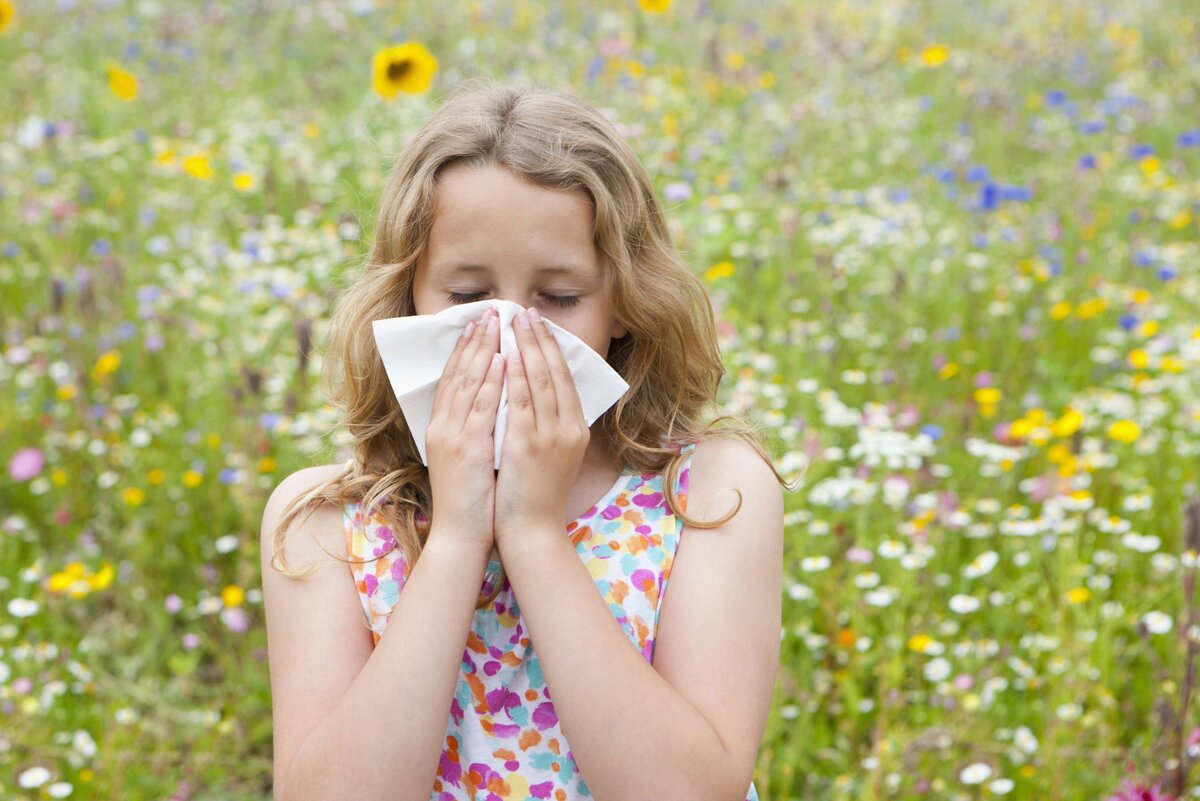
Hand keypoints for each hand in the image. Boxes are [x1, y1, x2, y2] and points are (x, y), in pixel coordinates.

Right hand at [424, 307, 503, 550]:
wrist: (459, 536)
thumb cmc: (471, 501)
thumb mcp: (469, 458)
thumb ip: (475, 431)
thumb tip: (494, 406)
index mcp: (441, 428)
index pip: (453, 379)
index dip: (465, 349)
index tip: (478, 324)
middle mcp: (442, 426)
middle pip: (458, 373)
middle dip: (474, 340)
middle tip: (489, 311)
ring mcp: (453, 436)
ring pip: (467, 382)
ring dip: (483, 350)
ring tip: (496, 323)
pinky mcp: (467, 448)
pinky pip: (481, 407)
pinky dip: (490, 380)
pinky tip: (502, 359)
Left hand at [494, 306, 589, 548]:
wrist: (532, 531)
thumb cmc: (536, 495)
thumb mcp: (554, 455)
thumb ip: (550, 424)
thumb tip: (538, 392)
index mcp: (576, 429)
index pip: (565, 378)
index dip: (551, 348)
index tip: (537, 323)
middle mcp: (569, 429)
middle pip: (555, 373)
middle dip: (539, 339)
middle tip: (525, 312)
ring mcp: (551, 437)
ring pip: (540, 381)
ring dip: (526, 348)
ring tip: (513, 323)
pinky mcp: (529, 446)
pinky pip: (521, 402)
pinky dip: (515, 376)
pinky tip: (506, 356)